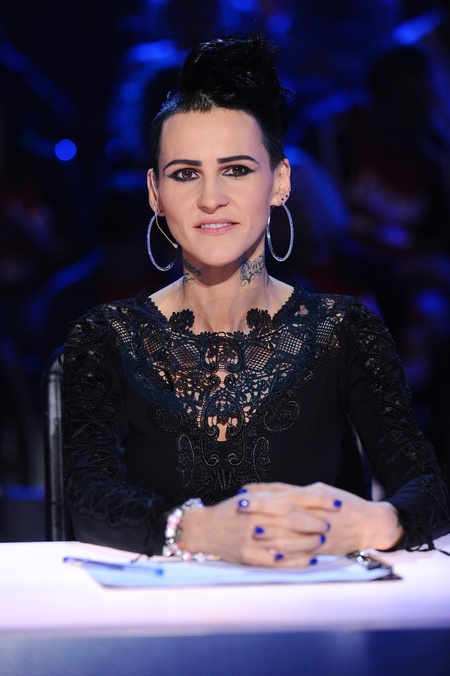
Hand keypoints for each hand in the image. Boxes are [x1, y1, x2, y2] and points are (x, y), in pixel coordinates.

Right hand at [179, 487, 336, 567]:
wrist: (203, 529)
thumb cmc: (231, 512)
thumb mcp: (250, 498)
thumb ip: (274, 496)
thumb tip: (303, 495)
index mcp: (258, 500)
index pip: (293, 498)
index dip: (316, 500)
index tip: (335, 503)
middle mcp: (254, 517)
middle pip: (291, 518)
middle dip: (314, 521)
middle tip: (331, 524)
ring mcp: (250, 537)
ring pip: (286, 540)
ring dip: (308, 542)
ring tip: (323, 542)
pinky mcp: (247, 555)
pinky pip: (275, 560)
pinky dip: (294, 561)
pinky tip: (309, 560)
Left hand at [241, 482, 402, 555]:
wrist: (371, 524)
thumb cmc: (343, 504)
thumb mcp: (319, 491)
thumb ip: (294, 492)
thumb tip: (267, 491)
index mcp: (312, 497)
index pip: (282, 493)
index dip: (261, 494)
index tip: (242, 494)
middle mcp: (315, 512)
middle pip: (284, 510)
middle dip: (261, 510)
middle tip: (239, 509)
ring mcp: (320, 531)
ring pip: (293, 532)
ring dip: (271, 532)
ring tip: (252, 532)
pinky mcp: (324, 548)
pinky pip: (304, 552)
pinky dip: (289, 554)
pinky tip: (273, 555)